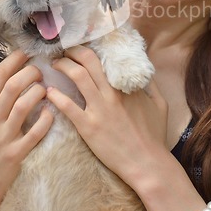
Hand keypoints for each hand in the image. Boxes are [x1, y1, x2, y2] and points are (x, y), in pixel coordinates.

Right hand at [0, 50, 53, 210]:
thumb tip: (11, 75)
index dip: (12, 61)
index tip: (25, 54)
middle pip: (13, 86)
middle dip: (30, 73)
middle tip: (40, 72)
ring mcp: (4, 137)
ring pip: (24, 105)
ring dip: (39, 93)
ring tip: (46, 90)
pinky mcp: (15, 153)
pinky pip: (35, 132)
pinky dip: (46, 119)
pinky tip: (50, 113)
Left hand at [47, 45, 167, 187]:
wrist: (147, 163)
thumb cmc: (154, 135)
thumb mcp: (160, 104)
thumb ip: (152, 84)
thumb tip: (146, 70)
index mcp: (127, 85)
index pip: (106, 58)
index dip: (91, 49)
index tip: (82, 47)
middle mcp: (111, 92)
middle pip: (88, 60)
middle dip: (73, 51)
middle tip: (65, 51)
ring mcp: (99, 109)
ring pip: (77, 76)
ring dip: (62, 66)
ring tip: (55, 64)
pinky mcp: (88, 126)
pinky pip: (68, 106)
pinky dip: (56, 96)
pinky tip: (49, 91)